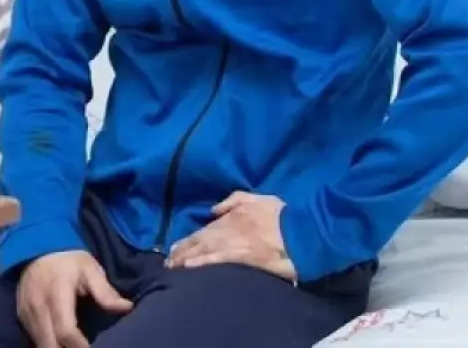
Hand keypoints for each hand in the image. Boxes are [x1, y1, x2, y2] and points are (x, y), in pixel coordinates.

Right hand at [16, 250, 132, 347]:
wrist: (37, 247)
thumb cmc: (68, 259)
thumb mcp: (90, 268)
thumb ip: (105, 291)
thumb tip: (126, 307)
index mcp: (57, 293)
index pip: (66, 331)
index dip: (81, 347)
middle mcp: (38, 307)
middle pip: (50, 345)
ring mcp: (26, 313)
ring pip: (40, 345)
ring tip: (75, 347)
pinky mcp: (21, 317)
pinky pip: (34, 339)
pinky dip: (49, 345)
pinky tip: (63, 344)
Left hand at [166, 191, 294, 280]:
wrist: (300, 230)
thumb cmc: (282, 214)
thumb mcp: (259, 198)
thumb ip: (235, 199)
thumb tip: (213, 209)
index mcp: (232, 215)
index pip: (204, 229)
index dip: (188, 239)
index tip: (175, 247)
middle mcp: (228, 228)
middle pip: (199, 240)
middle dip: (182, 251)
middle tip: (167, 261)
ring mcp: (233, 242)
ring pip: (203, 250)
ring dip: (185, 259)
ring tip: (172, 267)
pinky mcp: (241, 256)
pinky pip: (216, 259)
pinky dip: (200, 263)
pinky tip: (188, 268)